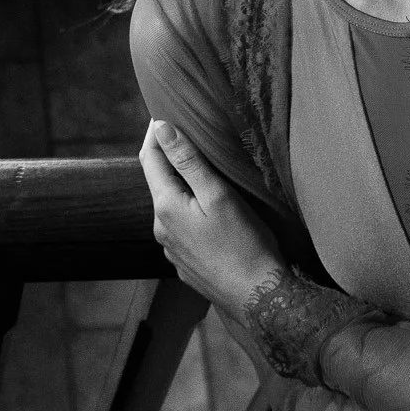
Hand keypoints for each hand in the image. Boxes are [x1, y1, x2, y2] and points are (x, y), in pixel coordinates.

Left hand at [139, 118, 282, 314]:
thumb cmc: (245, 244)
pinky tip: (208, 212)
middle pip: (159, 183)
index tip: (164, 112)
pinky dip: (188, 212)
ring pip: (170, 207)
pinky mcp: (185, 264)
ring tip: (200, 171)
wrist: (260, 298)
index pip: (150, 158)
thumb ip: (188, 161)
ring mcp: (171, 250)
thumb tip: (161, 128)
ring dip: (179, 187)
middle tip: (185, 134)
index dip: (155, 133)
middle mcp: (161, 229)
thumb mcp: (219, 195)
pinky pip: (181, 230)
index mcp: (166, 207)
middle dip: (168, 158)